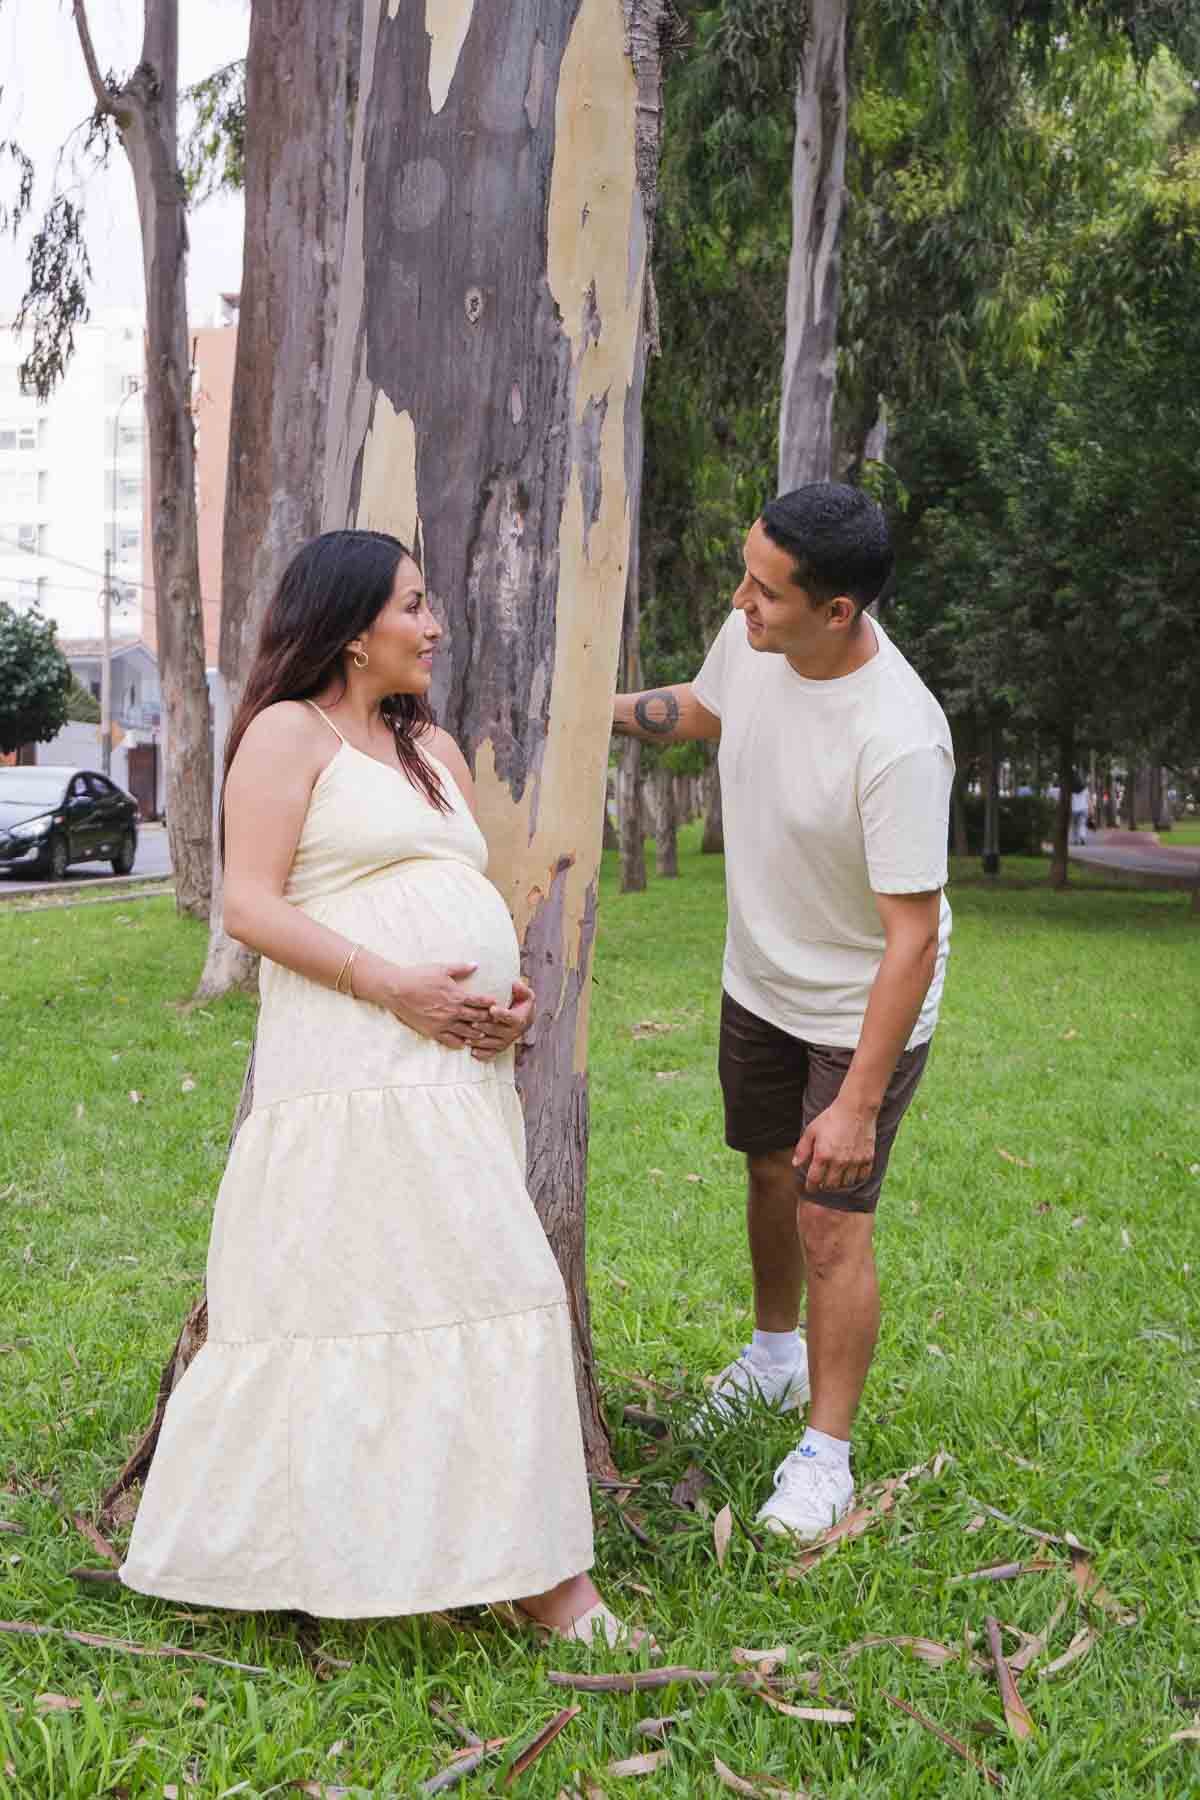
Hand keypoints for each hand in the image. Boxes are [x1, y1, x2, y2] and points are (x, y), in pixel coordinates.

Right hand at [355, 955, 495, 1048]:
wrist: (397, 989)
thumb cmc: (419, 976)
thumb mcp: (441, 968)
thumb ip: (460, 968)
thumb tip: (475, 964)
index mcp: (457, 996)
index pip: (480, 1002)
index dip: (490, 1003)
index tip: (496, 1004)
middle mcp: (453, 1012)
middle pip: (477, 1018)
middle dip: (487, 1020)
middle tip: (495, 1022)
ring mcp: (443, 1023)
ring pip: (467, 1032)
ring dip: (477, 1033)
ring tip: (484, 1035)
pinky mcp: (433, 1031)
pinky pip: (450, 1041)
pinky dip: (460, 1043)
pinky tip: (464, 1043)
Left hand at [470, 978, 535, 1060]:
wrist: (525, 1019)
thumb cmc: (522, 1004)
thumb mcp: (525, 994)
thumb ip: (521, 989)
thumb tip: (514, 984)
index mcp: (519, 1019)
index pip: (510, 1017)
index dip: (501, 1014)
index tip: (492, 1009)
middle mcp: (513, 1033)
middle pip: (498, 1032)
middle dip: (485, 1028)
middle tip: (472, 1023)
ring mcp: (506, 1042)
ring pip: (493, 1044)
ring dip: (480, 1042)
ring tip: (467, 1039)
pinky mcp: (500, 1048)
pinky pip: (491, 1053)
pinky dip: (482, 1054)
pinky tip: (472, 1052)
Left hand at [793, 1096, 876, 1194]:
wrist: (856, 1108)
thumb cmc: (831, 1118)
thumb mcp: (811, 1130)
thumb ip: (802, 1149)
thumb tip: (795, 1164)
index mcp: (823, 1155)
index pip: (814, 1180)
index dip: (810, 1186)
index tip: (810, 1187)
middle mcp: (839, 1161)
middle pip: (830, 1185)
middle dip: (824, 1186)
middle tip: (823, 1182)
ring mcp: (854, 1161)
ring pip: (846, 1183)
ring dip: (840, 1184)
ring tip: (836, 1178)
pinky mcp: (867, 1158)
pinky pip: (862, 1177)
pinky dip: (855, 1179)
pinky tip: (851, 1174)